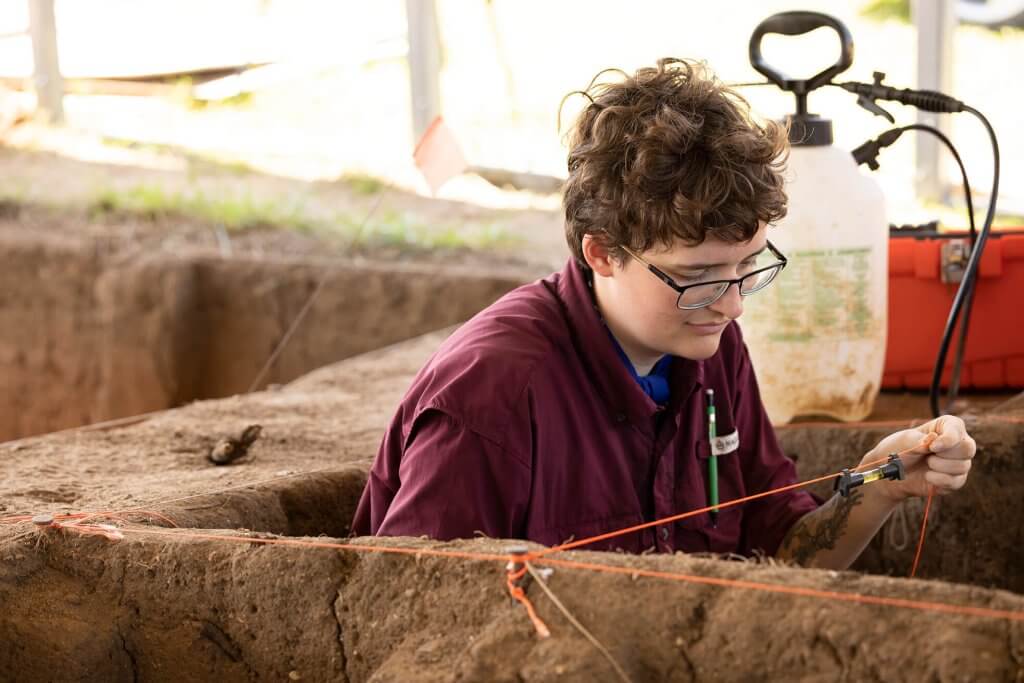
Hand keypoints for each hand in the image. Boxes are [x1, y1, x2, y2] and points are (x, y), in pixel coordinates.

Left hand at [857, 415, 976, 502]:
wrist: (893, 473)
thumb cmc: (899, 450)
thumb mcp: (904, 441)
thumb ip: (919, 440)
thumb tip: (933, 439)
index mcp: (947, 426)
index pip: (957, 429)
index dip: (948, 439)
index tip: (933, 447)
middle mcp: (958, 443)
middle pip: (968, 448)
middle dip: (945, 455)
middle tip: (928, 456)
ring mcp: (959, 462)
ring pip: (963, 466)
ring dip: (939, 467)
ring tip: (926, 463)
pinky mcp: (956, 480)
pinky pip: (956, 482)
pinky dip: (939, 480)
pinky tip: (928, 476)